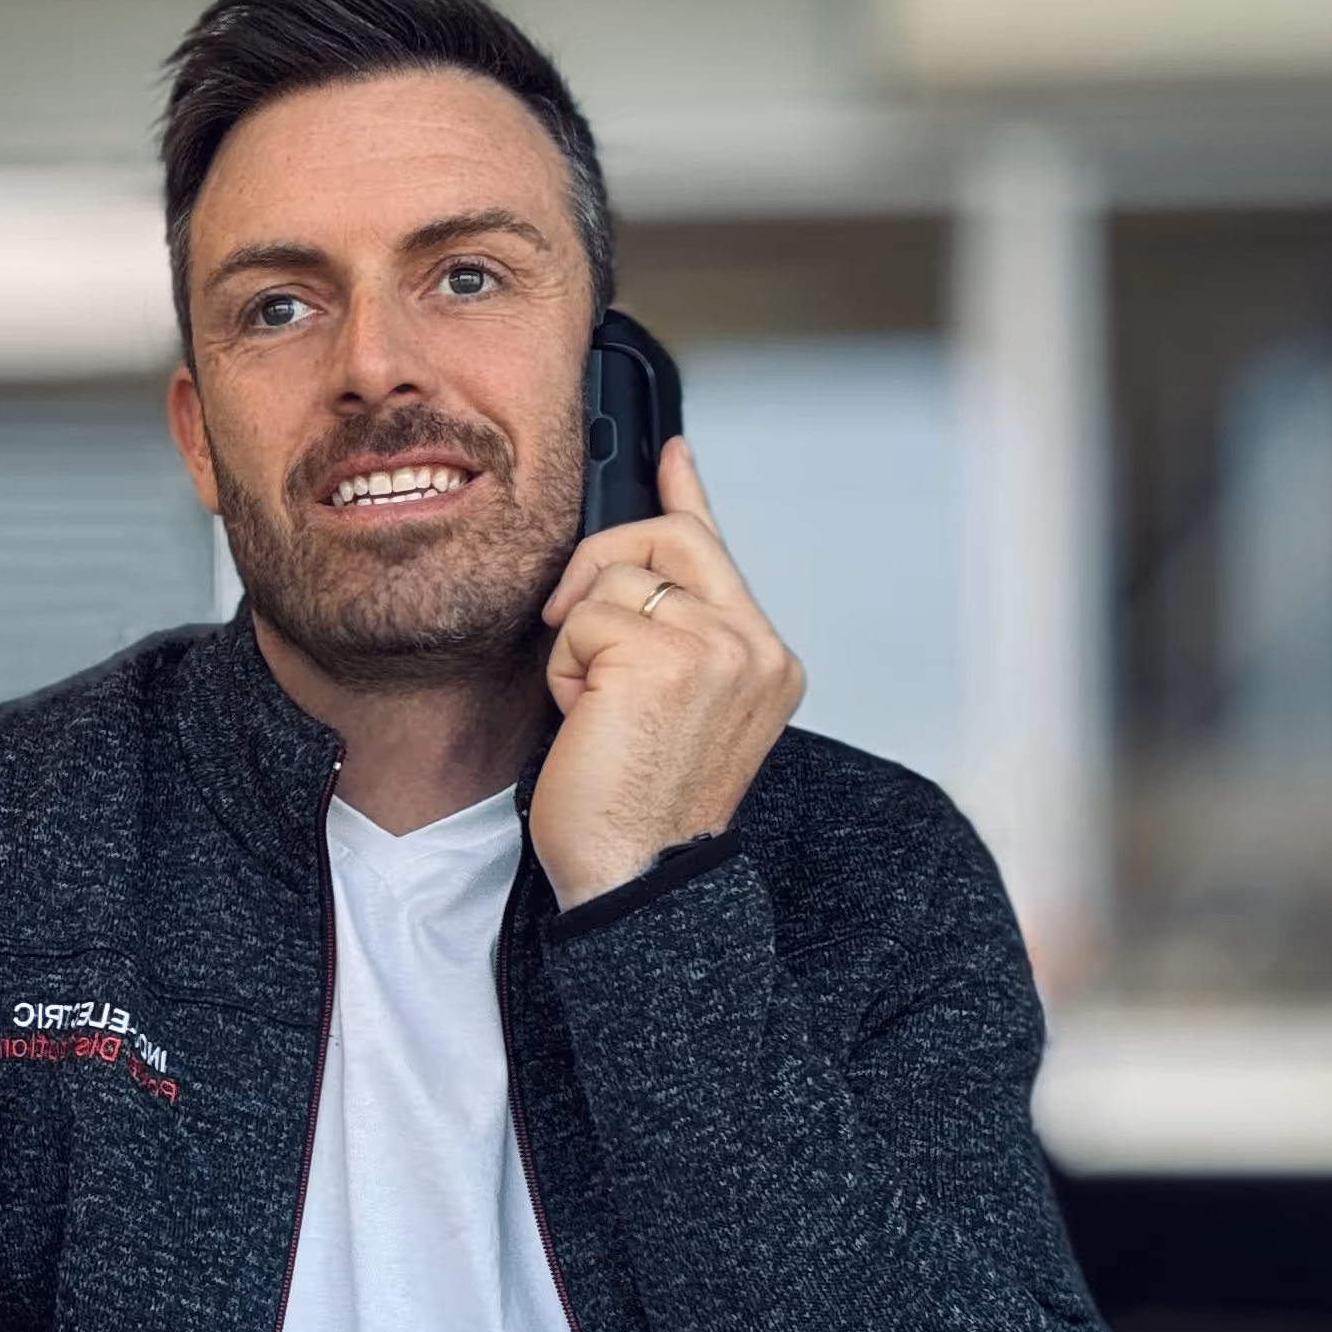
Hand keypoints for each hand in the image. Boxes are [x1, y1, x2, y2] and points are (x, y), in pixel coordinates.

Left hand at [529, 436, 805, 910]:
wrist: (632, 879)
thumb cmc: (632, 805)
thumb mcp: (662, 703)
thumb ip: (666, 626)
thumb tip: (629, 563)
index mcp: (767, 659)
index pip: (719, 548)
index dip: (687, 492)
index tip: (670, 451)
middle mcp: (758, 647)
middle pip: (667, 535)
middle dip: (600, 565)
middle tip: (568, 624)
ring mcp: (722, 648)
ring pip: (613, 579)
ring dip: (578, 643)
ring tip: (598, 711)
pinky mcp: (668, 656)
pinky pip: (583, 619)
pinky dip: (565, 668)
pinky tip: (587, 721)